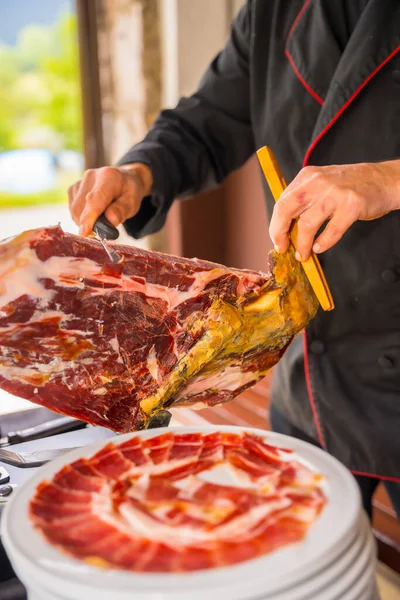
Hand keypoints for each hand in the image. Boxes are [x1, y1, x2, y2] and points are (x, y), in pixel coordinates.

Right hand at [68, 163, 152, 236]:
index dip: (89, 216)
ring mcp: (79, 181)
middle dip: (88, 224)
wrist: (123, 179)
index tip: (84, 232)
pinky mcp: (73, 188)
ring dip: (84, 221)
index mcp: (109, 177)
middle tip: (102, 229)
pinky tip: (93, 213)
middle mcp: (90, 176)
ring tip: (101, 217)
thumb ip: (122, 211)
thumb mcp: (132, 202)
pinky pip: (72, 208)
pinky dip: (81, 216)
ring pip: (75, 209)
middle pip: (81, 207)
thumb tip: (111, 221)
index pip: (95, 199)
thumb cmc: (128, 192)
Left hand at [269, 160, 399, 260]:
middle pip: (286, 210)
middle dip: (279, 233)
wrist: (384, 180)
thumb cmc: (351, 185)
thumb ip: (304, 199)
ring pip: (307, 224)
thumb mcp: (322, 182)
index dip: (276, 224)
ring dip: (302, 244)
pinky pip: (331, 231)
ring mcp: (335, 194)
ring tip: (303, 254)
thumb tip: (285, 225)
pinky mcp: (351, 206)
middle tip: (283, 248)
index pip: (281, 202)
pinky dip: (323, 243)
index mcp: (307, 176)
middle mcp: (318, 182)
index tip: (277, 239)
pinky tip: (319, 248)